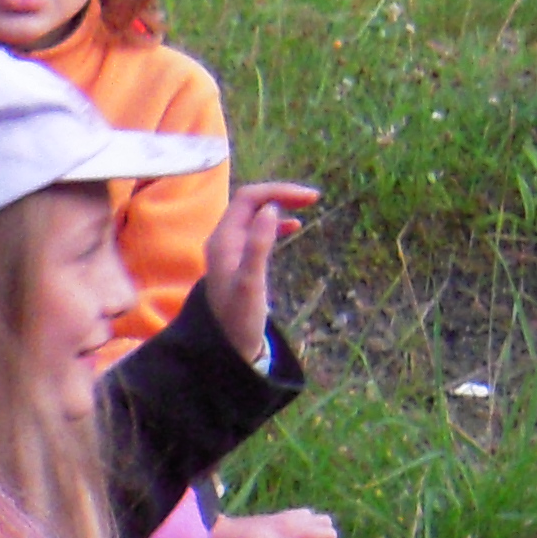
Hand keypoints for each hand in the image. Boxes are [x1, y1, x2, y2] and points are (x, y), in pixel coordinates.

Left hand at [199, 182, 319, 365]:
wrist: (228, 345)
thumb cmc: (240, 318)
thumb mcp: (251, 282)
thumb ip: (258, 245)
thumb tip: (270, 208)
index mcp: (223, 240)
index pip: (248, 198)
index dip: (278, 192)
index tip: (310, 198)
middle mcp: (223, 240)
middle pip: (250, 202)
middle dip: (280, 195)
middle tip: (313, 198)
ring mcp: (230, 250)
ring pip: (254, 215)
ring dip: (280, 206)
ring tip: (308, 206)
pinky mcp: (239, 260)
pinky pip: (257, 230)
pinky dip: (276, 224)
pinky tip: (295, 226)